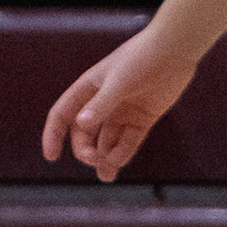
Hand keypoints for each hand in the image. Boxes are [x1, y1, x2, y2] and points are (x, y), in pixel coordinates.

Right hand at [42, 27, 197, 181]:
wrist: (175, 50)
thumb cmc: (142, 59)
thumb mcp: (118, 82)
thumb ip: (101, 104)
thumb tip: (82, 125)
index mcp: (88, 89)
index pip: (63, 115)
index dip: (53, 135)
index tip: (51, 157)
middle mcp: (103, 102)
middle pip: (86, 133)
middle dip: (86, 150)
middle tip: (94, 161)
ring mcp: (124, 111)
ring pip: (108, 140)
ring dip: (105, 158)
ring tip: (107, 175)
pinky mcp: (144, 117)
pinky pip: (130, 140)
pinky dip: (124, 152)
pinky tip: (120, 161)